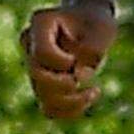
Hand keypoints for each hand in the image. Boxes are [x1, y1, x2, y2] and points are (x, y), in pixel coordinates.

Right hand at [22, 1, 118, 121]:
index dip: (62, 62)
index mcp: (40, 23)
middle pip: (37, 76)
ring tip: (93, 92)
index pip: (41, 53)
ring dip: (71, 101)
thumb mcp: (102, 29)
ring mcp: (34, 66)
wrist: (90, 23)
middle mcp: (31, 45)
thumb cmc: (96, 23)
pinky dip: (69, 111)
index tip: (77, 57)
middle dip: (64, 83)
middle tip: (84, 76)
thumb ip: (92, 50)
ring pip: (43, 97)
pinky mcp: (42, 84)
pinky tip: (87, 99)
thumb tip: (79, 77)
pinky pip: (49, 109)